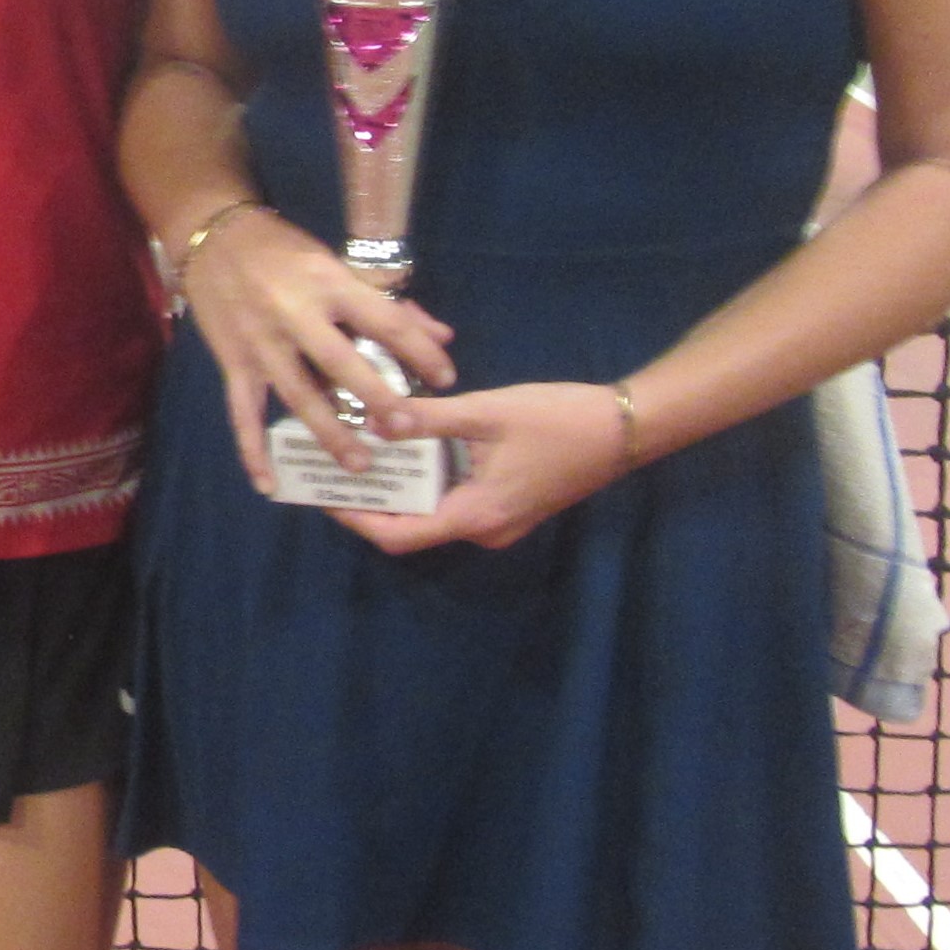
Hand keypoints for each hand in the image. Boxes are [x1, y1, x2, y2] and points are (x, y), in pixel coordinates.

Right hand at [184, 206, 457, 492]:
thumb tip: (442, 336)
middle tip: (408, 429)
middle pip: (342, 363)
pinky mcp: (233, 363)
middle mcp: (295, 314)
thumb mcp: (337, 262)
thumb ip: (388, 301)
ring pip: (298, 396)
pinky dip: (253, 451)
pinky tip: (270, 485)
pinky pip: (243, 413)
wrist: (213, 237)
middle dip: (378, 398)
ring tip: (361, 465)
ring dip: (330, 434)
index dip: (419, 350)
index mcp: (328, 282)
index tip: (446, 378)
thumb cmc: (284, 249)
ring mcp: (261, 343)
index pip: (384, 320)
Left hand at [337, 380, 627, 554]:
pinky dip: (428, 484)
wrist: (625, 428)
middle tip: (335, 469)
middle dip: (372, 502)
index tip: (324, 496)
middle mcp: (484, 531)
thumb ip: (429, 420)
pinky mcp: (510, 507)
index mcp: (476, 515)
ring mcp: (500, 523)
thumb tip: (375, 422)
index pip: (399, 537)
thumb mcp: (488, 412)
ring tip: (363, 457)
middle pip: (413, 529)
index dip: (357, 521)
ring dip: (400, 492)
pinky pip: (456, 503)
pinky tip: (409, 453)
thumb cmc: (559, 418)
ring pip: (434, 515)